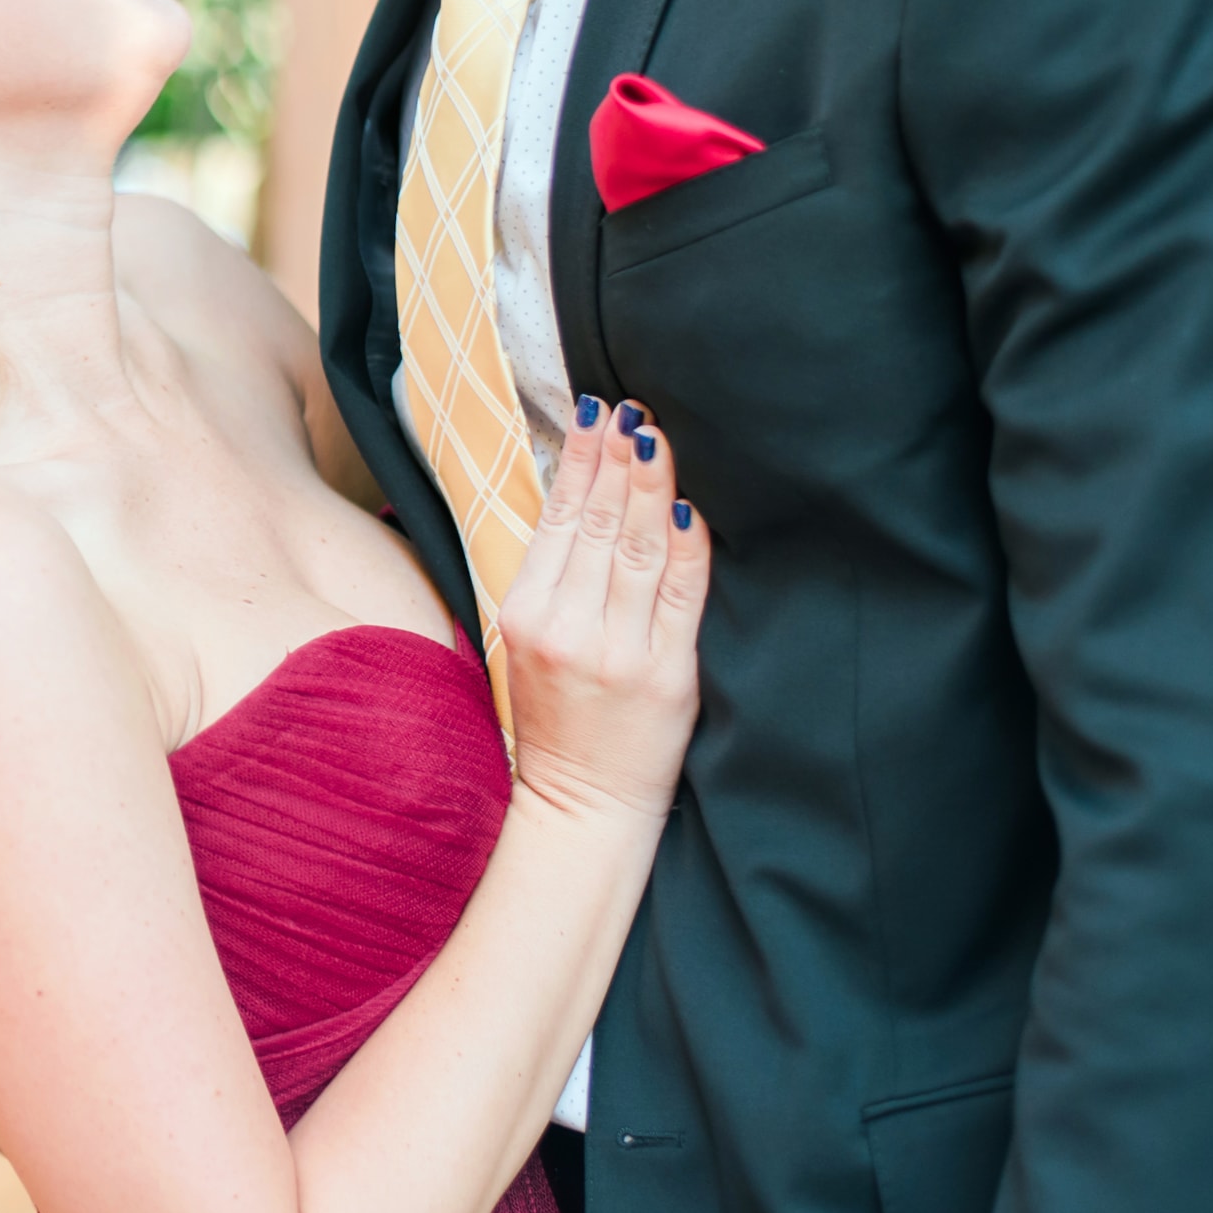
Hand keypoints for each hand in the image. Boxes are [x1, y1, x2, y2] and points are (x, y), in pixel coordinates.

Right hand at [496, 399, 709, 823]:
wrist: (579, 803)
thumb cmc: (556, 717)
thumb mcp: (527, 642)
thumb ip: (552, 576)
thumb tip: (582, 497)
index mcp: (525, 614)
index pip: (557, 520)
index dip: (580, 462)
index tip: (596, 412)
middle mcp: (567, 627)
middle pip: (597, 524)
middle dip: (618, 459)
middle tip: (632, 409)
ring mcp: (618, 650)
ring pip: (637, 549)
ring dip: (650, 486)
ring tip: (656, 437)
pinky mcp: (666, 674)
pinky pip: (681, 595)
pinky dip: (686, 547)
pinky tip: (687, 508)